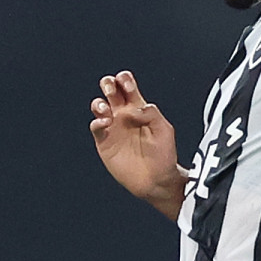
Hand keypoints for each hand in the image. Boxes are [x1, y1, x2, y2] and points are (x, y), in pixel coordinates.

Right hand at [90, 70, 184, 214]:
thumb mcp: (164, 130)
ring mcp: (113, 128)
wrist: (156, 180)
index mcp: (138, 108)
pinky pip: (95, 126)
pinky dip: (97, 122)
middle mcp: (123, 115)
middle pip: (109, 89)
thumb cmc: (163, 155)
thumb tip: (136, 107)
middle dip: (108, 84)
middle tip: (112, 90)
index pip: (127, 85)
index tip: (129, 87)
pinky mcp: (104, 142)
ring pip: (98, 106)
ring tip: (107, 111)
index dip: (125, 80)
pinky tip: (105, 124)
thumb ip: (152, 114)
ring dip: (99, 103)